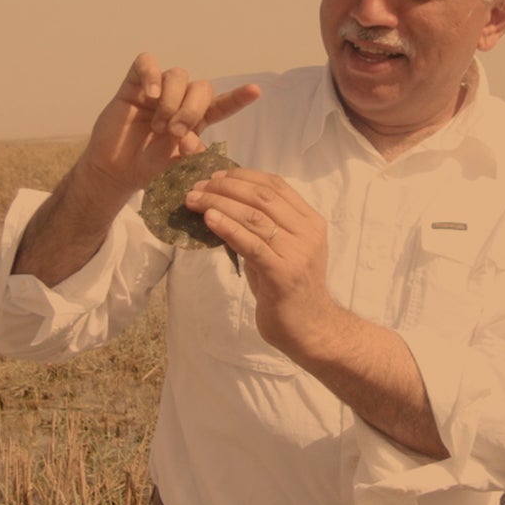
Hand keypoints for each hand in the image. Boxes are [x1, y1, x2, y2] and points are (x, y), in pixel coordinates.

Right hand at [81, 53, 260, 198]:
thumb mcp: (176, 164)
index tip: (256, 91)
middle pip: (200, 87)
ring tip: (159, 126)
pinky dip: (151, 75)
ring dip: (172, 101)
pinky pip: (146, 63)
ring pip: (177, 75)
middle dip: (191, 110)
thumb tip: (196, 142)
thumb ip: (190, 152)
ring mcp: (157, 91)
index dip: (238, 97)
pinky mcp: (134, 84)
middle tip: (176, 133)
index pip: (222, 104)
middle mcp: (180, 101)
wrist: (116, 171)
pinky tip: (151, 94)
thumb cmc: (148, 167)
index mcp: (197, 120)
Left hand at [185, 169, 336, 352]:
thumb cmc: (288, 288)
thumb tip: (224, 203)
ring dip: (219, 203)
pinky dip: (227, 227)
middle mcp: (307, 233)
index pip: (276, 185)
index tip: (216, 176)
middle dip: (226, 187)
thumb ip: (262, 227)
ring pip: (254, 217)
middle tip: (197, 187)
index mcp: (310, 221)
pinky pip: (251, 244)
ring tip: (194, 200)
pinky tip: (208, 219)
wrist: (310, 328)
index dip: (243, 176)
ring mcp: (297, 253)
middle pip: (262, 197)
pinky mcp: (282, 274)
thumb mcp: (279, 250)